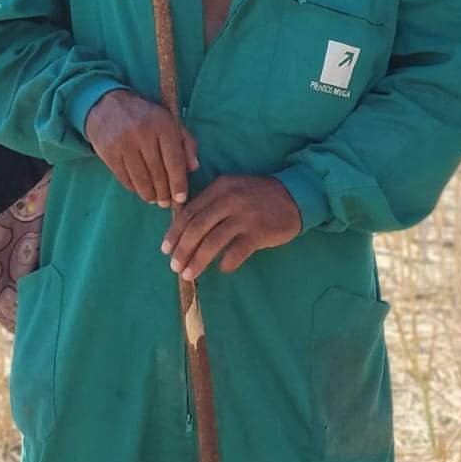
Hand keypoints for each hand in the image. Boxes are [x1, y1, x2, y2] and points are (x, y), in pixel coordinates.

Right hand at [84, 90, 197, 206]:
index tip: (181, 198)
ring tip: (154, 200)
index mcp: (162, 123)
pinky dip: (133, 187)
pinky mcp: (108, 152)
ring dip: (149, 194)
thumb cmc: (145, 116)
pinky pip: (124, 177)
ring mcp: (124, 143)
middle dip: (164, 192)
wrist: (107, 105)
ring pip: (141, 178)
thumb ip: (185, 142)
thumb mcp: (169, 121)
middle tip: (167, 203)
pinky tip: (139, 190)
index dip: (179, 182)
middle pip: (158, 172)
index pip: (174, 160)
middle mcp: (143, 133)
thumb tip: (194, 168)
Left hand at [160, 175, 300, 280]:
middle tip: (174, 266)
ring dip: (197, 261)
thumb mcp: (233, 189)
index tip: (166, 249)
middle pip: (197, 228)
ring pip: (212, 242)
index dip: (174, 232)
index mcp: (220, 187)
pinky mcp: (259, 232)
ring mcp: (245, 216)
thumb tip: (183, 229)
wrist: (294, 196)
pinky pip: (236, 252)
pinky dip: (226, 263)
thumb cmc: (257, 197)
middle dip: (182, 250)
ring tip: (188, 274)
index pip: (190, 212)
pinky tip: (222, 268)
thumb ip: (211, 203)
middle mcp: (230, 199)